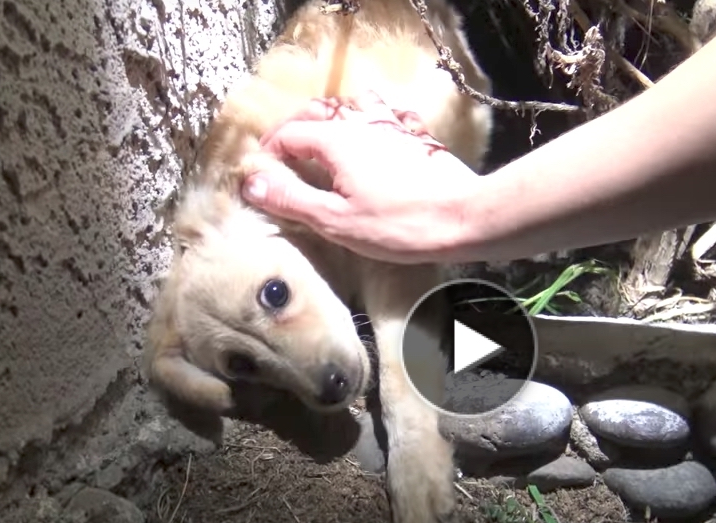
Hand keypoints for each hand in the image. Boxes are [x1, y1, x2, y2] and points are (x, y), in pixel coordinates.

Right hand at [241, 90, 481, 263]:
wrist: (461, 218)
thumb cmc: (398, 225)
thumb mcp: (336, 220)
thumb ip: (293, 199)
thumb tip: (253, 184)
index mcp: (336, 141)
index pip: (289, 134)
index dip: (270, 153)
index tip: (264, 174)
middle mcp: (361, 123)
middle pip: (318, 111)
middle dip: (296, 129)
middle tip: (286, 155)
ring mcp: (392, 126)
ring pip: (354, 105)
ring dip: (334, 117)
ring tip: (325, 140)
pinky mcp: (416, 137)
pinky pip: (389, 114)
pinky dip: (373, 118)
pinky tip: (375, 134)